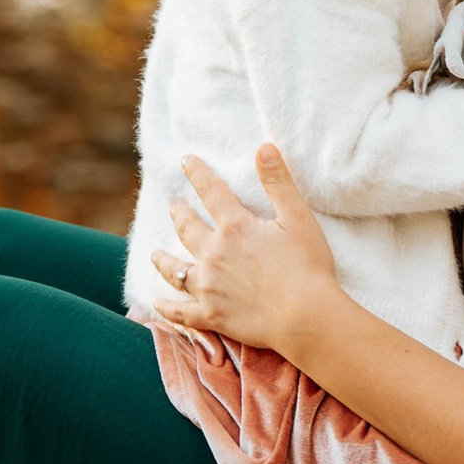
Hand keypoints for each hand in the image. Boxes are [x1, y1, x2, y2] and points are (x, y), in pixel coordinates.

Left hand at [150, 146, 343, 358]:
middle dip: (179, 215)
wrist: (305, 317)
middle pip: (187, 229)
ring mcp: (209, 286)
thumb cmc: (308, 266)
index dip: (198, 173)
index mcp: (235, 227)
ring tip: (154, 254)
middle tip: (174, 207)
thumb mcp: (298, 217)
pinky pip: (180, 311)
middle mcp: (214, 253)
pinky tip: (157, 303)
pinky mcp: (212, 314)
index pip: (211, 192)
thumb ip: (278, 182)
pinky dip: (166, 307)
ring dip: (163, 260)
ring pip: (176, 270)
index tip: (186, 161)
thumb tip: (264, 147)